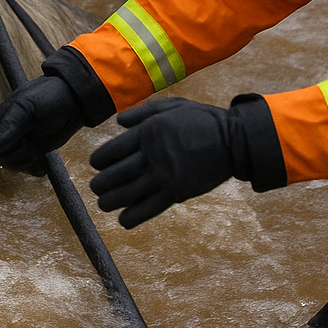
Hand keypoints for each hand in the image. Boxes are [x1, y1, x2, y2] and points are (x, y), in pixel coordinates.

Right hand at [0, 72, 83, 191]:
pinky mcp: (34, 152)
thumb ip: (9, 126)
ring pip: (13, 165)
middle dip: (15, 157)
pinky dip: (36, 168)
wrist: (75, 99)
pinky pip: (28, 169)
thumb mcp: (27, 107)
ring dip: (27, 162)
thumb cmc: (48, 96)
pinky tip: (43, 161)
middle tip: (31, 148)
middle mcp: (5, 134)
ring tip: (38, 151)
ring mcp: (20, 144)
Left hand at [89, 97, 238, 227]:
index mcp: (148, 133)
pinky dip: (135, 216)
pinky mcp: (177, 192)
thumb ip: (142, 113)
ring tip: (103, 204)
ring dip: (112, 201)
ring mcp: (164, 175)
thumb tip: (119, 121)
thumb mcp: (171, 106)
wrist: (232, 140)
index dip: (100, 159)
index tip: (95, 164)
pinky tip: (123, 221)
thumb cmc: (201, 120)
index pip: (113, 150)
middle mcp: (152, 155)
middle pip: (117, 173)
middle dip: (102, 183)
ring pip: (130, 192)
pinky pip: (151, 207)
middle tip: (95, 188)